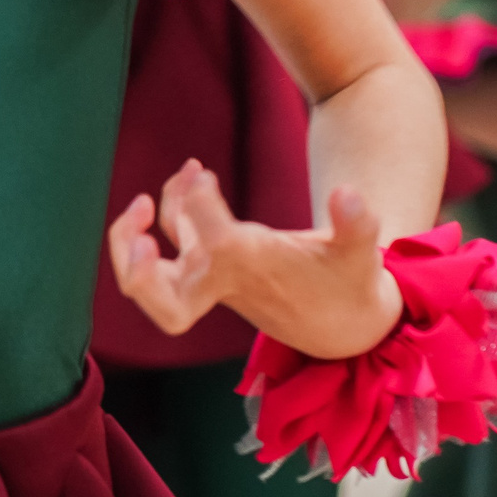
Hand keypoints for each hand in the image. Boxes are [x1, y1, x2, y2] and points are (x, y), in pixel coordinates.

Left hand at [112, 162, 401, 358]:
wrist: (340, 323)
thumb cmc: (348, 286)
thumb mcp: (361, 257)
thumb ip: (358, 226)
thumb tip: (348, 194)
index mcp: (253, 273)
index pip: (212, 242)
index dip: (199, 205)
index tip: (203, 175)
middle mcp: (222, 279)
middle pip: (161, 298)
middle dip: (136, 268)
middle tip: (141, 230)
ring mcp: (210, 275)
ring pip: (152, 270)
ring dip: (138, 227)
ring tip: (183, 172)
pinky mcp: (209, 264)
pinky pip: (173, 237)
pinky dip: (171, 205)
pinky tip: (192, 173)